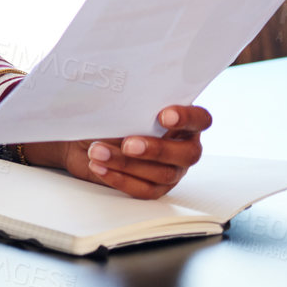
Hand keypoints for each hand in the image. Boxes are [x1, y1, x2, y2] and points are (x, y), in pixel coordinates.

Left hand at [24, 104, 211, 198]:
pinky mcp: (154, 188)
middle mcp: (183, 147)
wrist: (86, 140)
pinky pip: (144, 190)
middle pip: (186, 154)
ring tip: (97, 152)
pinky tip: (99, 167)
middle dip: (156, 149)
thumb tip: (120, 96)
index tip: (163, 116)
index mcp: (183, 121)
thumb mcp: (119, 106)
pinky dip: (119, 179)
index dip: (187, 118)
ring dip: (126, 163)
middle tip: (127, 144)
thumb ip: (130, 103)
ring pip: (162, 173)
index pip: (200, 119)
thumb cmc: (109, 118)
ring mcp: (172, 170)